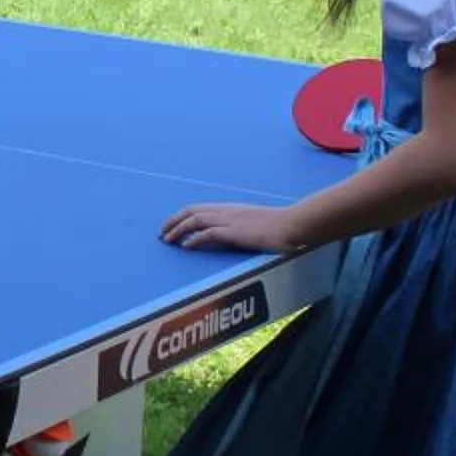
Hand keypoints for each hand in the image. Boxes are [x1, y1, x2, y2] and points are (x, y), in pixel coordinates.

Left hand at [159, 202, 299, 252]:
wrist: (293, 225)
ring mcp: (230, 220)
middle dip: (173, 221)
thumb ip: (240, 228)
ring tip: (166, 240)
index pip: (198, 208)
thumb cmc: (278, 227)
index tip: (170, 225)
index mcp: (230, 209)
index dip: (181, 216)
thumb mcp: (254, 225)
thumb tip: (229, 237)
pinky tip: (185, 246)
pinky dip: (194, 239)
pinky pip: (208, 234)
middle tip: (161, 233)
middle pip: (191, 211)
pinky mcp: (235, 232)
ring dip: (177, 230)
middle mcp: (227, 211)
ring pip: (195, 220)